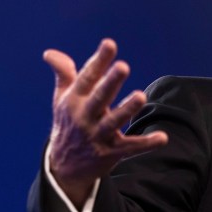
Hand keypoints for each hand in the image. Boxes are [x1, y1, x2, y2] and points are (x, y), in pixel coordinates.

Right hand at [44, 38, 167, 206]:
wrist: (64, 167)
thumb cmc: (68, 123)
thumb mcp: (62, 99)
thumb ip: (63, 73)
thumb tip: (49, 53)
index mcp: (74, 100)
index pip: (87, 77)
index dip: (99, 60)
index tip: (109, 44)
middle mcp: (84, 117)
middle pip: (99, 97)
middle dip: (110, 82)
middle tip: (123, 67)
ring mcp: (97, 136)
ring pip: (114, 122)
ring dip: (127, 109)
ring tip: (141, 96)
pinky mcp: (111, 153)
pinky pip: (130, 147)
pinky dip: (146, 143)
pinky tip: (162, 138)